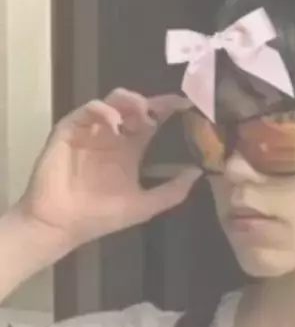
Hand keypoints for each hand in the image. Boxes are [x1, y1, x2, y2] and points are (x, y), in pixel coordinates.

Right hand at [15, 88, 201, 246]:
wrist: (63, 225)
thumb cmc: (102, 217)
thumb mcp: (145, 206)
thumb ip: (173, 192)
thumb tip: (199, 172)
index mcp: (131, 151)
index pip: (152, 122)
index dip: (168, 110)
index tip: (187, 103)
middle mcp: (114, 137)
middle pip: (134, 107)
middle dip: (151, 102)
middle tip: (165, 107)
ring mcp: (92, 132)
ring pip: (112, 102)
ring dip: (129, 101)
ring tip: (141, 110)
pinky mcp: (70, 131)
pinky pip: (87, 111)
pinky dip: (103, 110)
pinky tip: (115, 122)